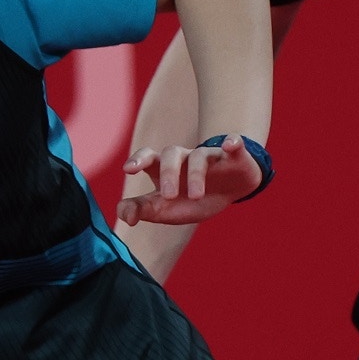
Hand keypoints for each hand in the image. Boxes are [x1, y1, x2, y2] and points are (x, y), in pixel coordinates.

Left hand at [116, 137, 264, 229]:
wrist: (229, 192)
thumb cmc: (191, 199)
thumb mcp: (167, 208)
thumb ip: (143, 210)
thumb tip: (125, 216)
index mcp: (165, 168)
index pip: (148, 156)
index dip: (138, 159)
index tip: (129, 169)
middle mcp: (185, 158)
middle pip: (172, 154)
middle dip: (168, 174)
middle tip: (169, 195)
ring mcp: (210, 155)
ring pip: (199, 156)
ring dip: (196, 174)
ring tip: (196, 196)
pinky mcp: (234, 156)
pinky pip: (234, 144)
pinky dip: (232, 143)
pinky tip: (230, 145)